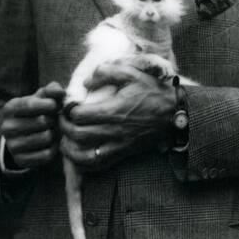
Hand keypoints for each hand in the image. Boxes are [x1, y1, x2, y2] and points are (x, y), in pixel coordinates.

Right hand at [1, 82, 64, 168]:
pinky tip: (51, 144)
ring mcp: (12, 145)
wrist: (25, 137)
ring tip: (53, 131)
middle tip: (54, 121)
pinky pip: (46, 154)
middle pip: (42, 121)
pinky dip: (54, 148)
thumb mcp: (41, 99)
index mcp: (10, 108)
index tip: (56, 106)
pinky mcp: (21, 160)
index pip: (31, 104)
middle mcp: (7, 127)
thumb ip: (51, 91)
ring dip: (55, 134)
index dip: (48, 104)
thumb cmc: (37, 112)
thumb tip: (59, 92)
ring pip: (45, 138)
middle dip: (53, 120)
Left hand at [59, 60, 175, 171]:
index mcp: (114, 110)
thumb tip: (86, 81)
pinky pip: (98, 165)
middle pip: (78, 135)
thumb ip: (106, 72)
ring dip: (70, 150)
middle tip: (63, 120)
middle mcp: (113, 130)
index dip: (68, 110)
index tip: (68, 105)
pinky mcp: (122, 153)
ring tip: (66, 140)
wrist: (175, 114)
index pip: (79, 115)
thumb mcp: (132, 73)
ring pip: (84, 156)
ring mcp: (117, 145)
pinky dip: (84, 163)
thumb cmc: (152, 92)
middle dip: (64, 128)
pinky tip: (78, 154)